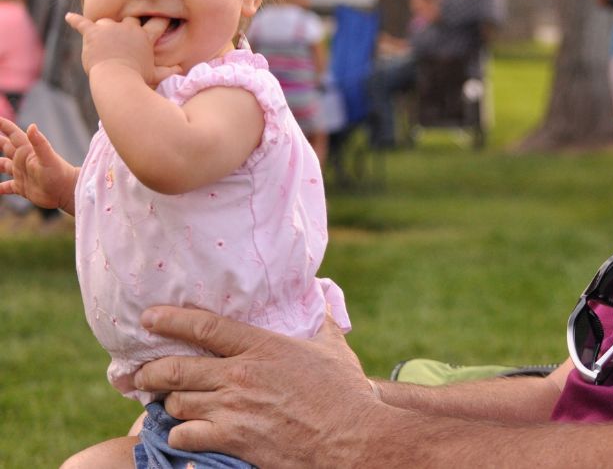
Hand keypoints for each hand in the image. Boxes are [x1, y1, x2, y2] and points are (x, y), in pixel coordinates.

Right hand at [0, 117, 79, 212]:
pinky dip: (0, 187)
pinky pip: (6, 187)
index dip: (5, 125)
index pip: (13, 134)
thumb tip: (32, 126)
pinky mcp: (22, 187)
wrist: (67, 191)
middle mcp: (23, 160)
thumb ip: (39, 143)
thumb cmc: (59, 173)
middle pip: (6, 147)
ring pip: (4, 165)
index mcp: (27, 151)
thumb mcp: (47, 158)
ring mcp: (22, 173)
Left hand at [65, 13, 180, 85]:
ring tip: (101, 36)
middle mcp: (130, 28)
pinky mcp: (93, 33)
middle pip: (130, 19)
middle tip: (126, 31)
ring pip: (107, 22)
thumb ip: (168, 71)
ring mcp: (110, 29)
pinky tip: (68, 17)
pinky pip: (82, 23)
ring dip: (104, 28)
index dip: (160, 21)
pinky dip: (74, 20)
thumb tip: (181, 70)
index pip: (157, 23)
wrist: (117, 77)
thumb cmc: (138, 78)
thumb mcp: (155, 75)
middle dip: (128, 25)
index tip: (163, 18)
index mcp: (145, 37)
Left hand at [134, 307, 378, 466]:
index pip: (205, 326)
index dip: (171, 320)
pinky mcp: (232, 441)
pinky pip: (185, 436)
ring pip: (177, 403)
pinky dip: (178, 435)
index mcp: (262, 346)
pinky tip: (182, 433)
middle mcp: (240, 375)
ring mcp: (233, 410)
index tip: (149, 318)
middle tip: (139, 373)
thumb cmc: (345, 393)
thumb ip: (323, 319)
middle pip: (177, 368)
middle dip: (150, 370)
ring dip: (168, 403)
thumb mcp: (334, 348)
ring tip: (164, 402)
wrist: (351, 439)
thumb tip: (323, 293)